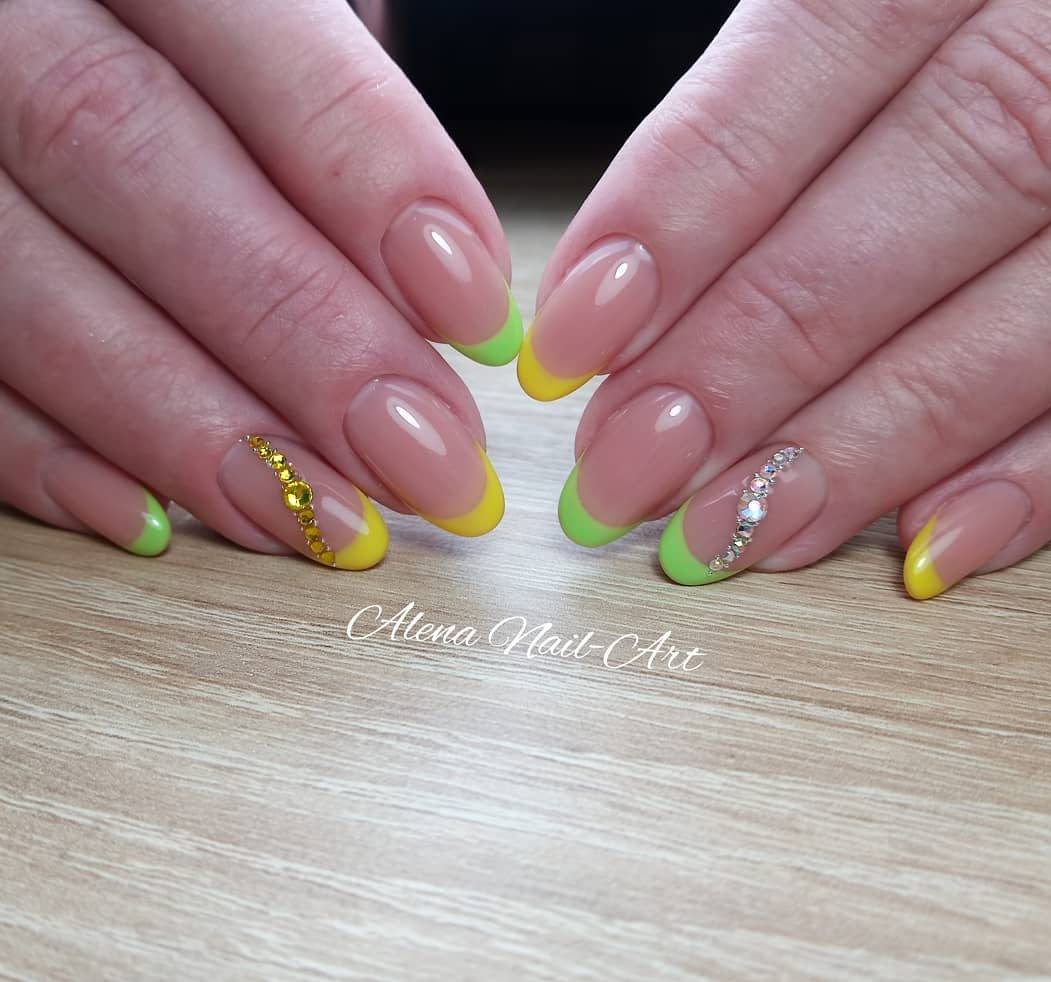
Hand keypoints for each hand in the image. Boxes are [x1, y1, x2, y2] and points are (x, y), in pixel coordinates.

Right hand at [0, 0, 518, 567]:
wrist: (24, 42)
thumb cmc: (169, 49)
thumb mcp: (251, 27)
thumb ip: (326, 119)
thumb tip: (448, 288)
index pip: (253, 38)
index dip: (370, 177)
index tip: (475, 312)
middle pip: (133, 163)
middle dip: (302, 338)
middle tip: (427, 462)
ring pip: (28, 285)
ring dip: (192, 429)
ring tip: (328, 521)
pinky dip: (44, 458)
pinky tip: (156, 522)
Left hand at [524, 0, 1050, 598]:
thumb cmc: (941, 32)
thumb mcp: (855, 6)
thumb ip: (757, 117)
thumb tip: (612, 295)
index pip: (818, 48)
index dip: (684, 205)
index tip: (573, 341)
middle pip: (929, 192)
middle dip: (758, 353)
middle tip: (633, 465)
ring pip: (1039, 306)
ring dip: (871, 442)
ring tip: (736, 526)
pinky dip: (1036, 477)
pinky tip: (917, 544)